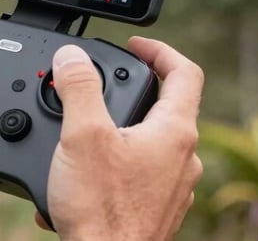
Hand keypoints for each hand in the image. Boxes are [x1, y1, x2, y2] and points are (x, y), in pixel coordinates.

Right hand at [40, 37, 203, 240]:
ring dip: (121, 127)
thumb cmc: (102, 210)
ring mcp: (173, 186)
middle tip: (102, 85)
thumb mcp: (82, 135)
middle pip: (166, 106)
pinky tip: (83, 173)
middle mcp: (183, 159)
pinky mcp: (157, 207)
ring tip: (85, 130)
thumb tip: (72, 56)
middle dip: (132, 90)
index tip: (135, 46)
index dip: (160, 50)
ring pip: (151, 141)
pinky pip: (140, 171)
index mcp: (174, 132)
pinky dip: (115, 161)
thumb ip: (78, 88)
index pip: (185, 73)